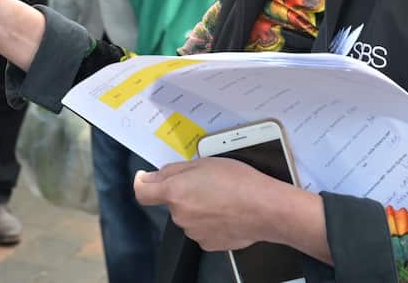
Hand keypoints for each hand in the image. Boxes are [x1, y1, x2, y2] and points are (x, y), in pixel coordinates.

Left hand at [132, 158, 304, 252]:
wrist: (265, 209)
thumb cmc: (238, 181)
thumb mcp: (203, 163)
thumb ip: (173, 170)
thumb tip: (154, 176)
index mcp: (175, 192)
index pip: (143, 192)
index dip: (142, 183)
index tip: (145, 178)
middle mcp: (180, 215)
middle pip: (172, 202)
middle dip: (183, 193)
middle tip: (206, 183)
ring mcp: (193, 232)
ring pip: (188, 216)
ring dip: (197, 208)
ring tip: (221, 199)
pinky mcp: (208, 244)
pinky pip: (201, 230)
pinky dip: (209, 222)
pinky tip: (226, 214)